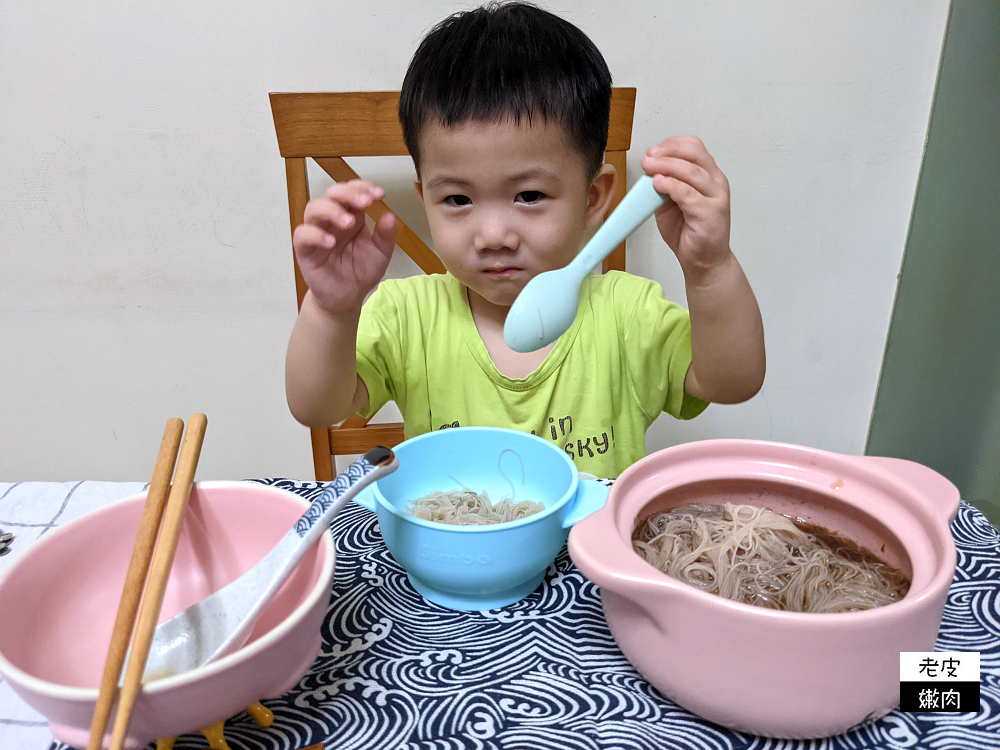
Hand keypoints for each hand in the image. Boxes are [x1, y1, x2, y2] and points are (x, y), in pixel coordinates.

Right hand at [293, 180, 395, 314]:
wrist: (348, 297)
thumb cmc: (361, 271)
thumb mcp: (380, 253)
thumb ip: (385, 235)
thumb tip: (390, 215)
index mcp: (352, 215)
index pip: (353, 192)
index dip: (363, 188)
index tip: (379, 194)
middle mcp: (332, 219)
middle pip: (332, 194)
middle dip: (348, 193)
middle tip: (365, 202)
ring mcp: (317, 232)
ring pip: (314, 209)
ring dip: (331, 210)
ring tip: (349, 222)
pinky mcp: (304, 249)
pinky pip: (303, 234)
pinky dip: (315, 234)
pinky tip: (330, 242)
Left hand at [641, 136, 730, 279]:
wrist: (703, 261)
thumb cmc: (690, 232)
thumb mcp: (671, 203)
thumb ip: (664, 186)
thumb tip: (649, 171)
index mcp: (709, 176)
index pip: (695, 148)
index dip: (673, 144)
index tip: (654, 150)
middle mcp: (716, 183)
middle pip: (694, 154)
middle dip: (668, 152)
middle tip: (649, 156)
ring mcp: (716, 197)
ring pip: (691, 172)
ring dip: (666, 166)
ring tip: (648, 167)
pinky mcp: (711, 213)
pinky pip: (688, 194)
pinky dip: (671, 186)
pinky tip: (658, 184)